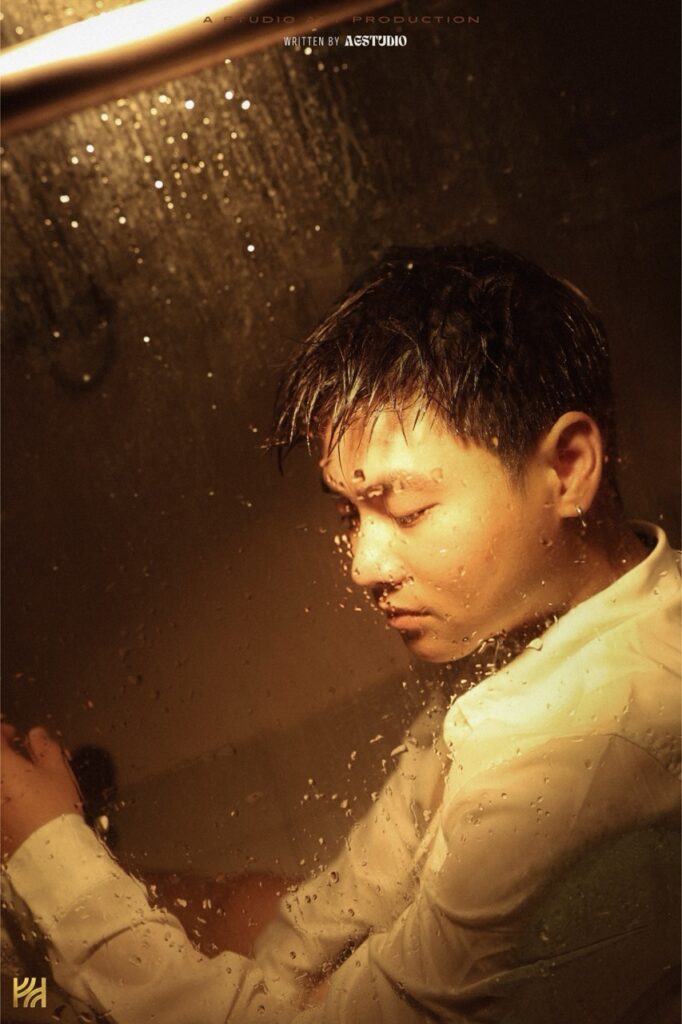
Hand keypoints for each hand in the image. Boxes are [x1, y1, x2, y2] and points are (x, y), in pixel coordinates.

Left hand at [1, 724, 83, 860]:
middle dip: (0, 757)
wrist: (48, 855)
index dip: (2, 732)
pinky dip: (2, 801)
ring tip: (12, 782)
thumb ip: (44, 747)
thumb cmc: (53, 806)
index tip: (13, 734)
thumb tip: (34, 734)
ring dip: (2, 780)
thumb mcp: (57, 771)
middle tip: (11, 759)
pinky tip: (11, 805)